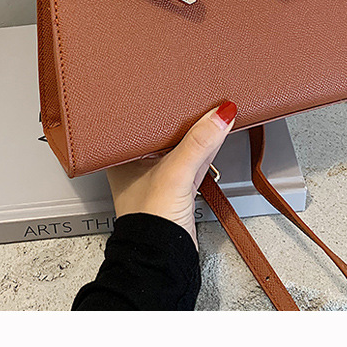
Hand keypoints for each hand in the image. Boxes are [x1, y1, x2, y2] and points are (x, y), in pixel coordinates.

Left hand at [105, 102, 236, 247]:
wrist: (163, 259)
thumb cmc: (148, 222)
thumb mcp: (175, 173)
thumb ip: (198, 143)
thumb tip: (220, 115)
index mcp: (126, 155)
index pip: (144, 120)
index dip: (161, 103)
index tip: (179, 86)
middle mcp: (141, 163)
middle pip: (166, 130)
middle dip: (184, 114)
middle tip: (200, 93)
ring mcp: (161, 176)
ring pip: (183, 144)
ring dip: (199, 130)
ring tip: (213, 108)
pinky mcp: (180, 187)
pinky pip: (195, 159)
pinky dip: (207, 147)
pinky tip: (216, 134)